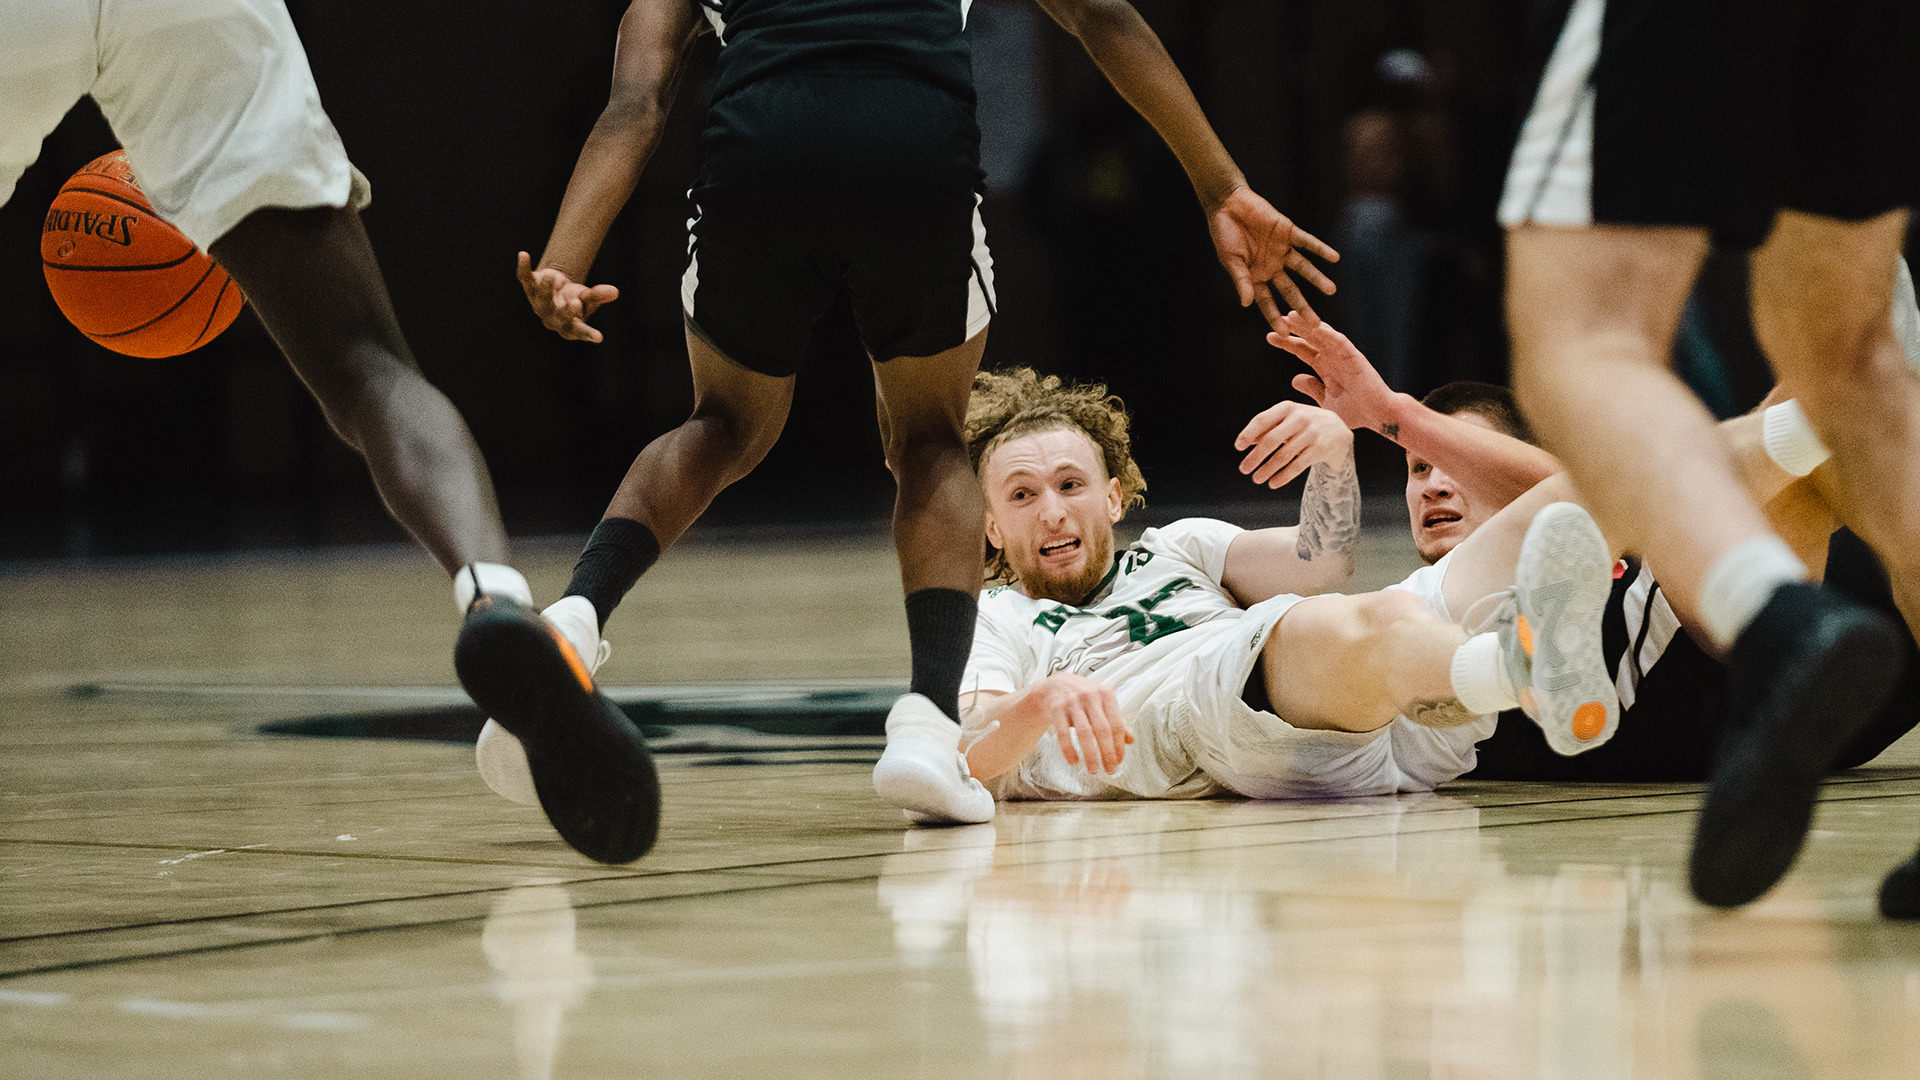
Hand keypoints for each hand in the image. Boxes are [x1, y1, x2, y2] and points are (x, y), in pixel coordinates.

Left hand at [517, 252, 619, 342]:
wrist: (555, 291)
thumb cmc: (575, 299)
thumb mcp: (589, 298)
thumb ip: (599, 295)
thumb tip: (615, 292)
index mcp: (569, 326)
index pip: (579, 331)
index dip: (588, 334)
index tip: (600, 337)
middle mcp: (552, 318)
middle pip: (559, 316)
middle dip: (567, 311)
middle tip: (576, 304)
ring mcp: (539, 303)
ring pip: (542, 297)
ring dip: (546, 287)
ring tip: (552, 276)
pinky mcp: (530, 287)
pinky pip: (525, 277)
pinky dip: (524, 267)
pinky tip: (523, 255)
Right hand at [1030, 673, 1131, 774]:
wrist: (1055, 684)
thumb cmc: (1083, 698)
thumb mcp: (1102, 703)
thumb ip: (1116, 720)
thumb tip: (1130, 740)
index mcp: (1106, 695)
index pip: (1116, 724)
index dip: (1119, 745)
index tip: (1119, 761)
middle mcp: (1090, 696)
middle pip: (1102, 729)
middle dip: (1107, 753)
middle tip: (1110, 770)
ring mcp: (1072, 701)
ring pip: (1084, 732)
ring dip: (1090, 754)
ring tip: (1093, 770)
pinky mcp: (1056, 708)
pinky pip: (1063, 733)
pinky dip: (1069, 749)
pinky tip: (1073, 761)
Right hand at [1207, 185, 1338, 329]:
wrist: (1229, 203)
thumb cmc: (1224, 234)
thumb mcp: (1231, 260)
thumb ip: (1242, 280)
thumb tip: (1247, 304)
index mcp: (1256, 276)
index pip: (1268, 301)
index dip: (1275, 317)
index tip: (1285, 333)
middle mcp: (1272, 267)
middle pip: (1290, 290)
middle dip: (1302, 306)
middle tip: (1316, 323)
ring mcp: (1282, 250)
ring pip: (1303, 268)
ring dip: (1316, 279)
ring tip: (1331, 290)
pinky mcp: (1288, 231)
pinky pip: (1307, 242)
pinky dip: (1320, 249)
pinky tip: (1334, 258)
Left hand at [1233, 400, 1353, 488]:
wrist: (1339, 430)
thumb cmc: (1305, 424)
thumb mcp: (1288, 419)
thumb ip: (1268, 427)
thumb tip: (1246, 441)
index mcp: (1288, 407)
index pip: (1262, 420)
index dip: (1248, 434)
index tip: (1239, 447)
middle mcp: (1300, 418)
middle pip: (1271, 440)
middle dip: (1255, 457)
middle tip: (1244, 469)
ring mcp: (1312, 433)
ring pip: (1283, 455)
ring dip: (1267, 469)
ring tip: (1257, 478)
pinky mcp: (1320, 449)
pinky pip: (1297, 466)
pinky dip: (1283, 476)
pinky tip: (1273, 483)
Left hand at [1266, 312, 1399, 433]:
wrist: (1378, 416)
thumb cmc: (1355, 412)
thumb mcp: (1325, 402)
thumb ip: (1312, 388)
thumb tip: (1295, 379)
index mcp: (1325, 367)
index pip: (1302, 350)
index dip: (1287, 343)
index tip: (1270, 336)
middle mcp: (1333, 358)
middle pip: (1309, 339)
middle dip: (1293, 329)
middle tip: (1276, 319)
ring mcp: (1344, 356)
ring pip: (1322, 336)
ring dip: (1307, 325)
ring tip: (1291, 316)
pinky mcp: (1355, 357)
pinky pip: (1339, 341)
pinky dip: (1327, 333)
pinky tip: (1313, 325)